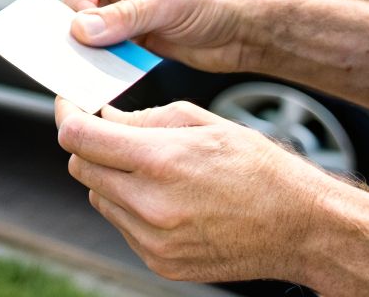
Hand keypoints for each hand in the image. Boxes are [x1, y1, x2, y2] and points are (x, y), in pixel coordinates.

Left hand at [55, 97, 334, 283]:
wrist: (302, 228)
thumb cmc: (259, 169)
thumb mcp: (203, 123)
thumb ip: (143, 119)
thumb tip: (103, 117)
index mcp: (160, 161)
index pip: (79, 138)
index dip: (66, 115)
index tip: (69, 106)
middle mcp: (151, 205)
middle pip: (81, 168)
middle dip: (89, 145)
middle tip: (110, 133)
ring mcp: (153, 239)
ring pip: (98, 198)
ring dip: (110, 179)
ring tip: (153, 169)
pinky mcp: (160, 262)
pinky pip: (122, 226)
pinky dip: (130, 208)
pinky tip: (166, 198)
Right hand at [61, 0, 254, 73]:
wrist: (246, 32)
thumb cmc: (217, 2)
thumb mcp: (170, 3)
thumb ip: (126, 16)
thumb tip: (84, 27)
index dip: (77, 4)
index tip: (81, 29)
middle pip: (80, 7)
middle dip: (81, 29)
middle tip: (83, 50)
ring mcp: (126, 15)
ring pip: (91, 32)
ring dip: (93, 49)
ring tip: (99, 63)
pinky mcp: (133, 41)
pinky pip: (108, 51)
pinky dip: (107, 62)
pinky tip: (114, 71)